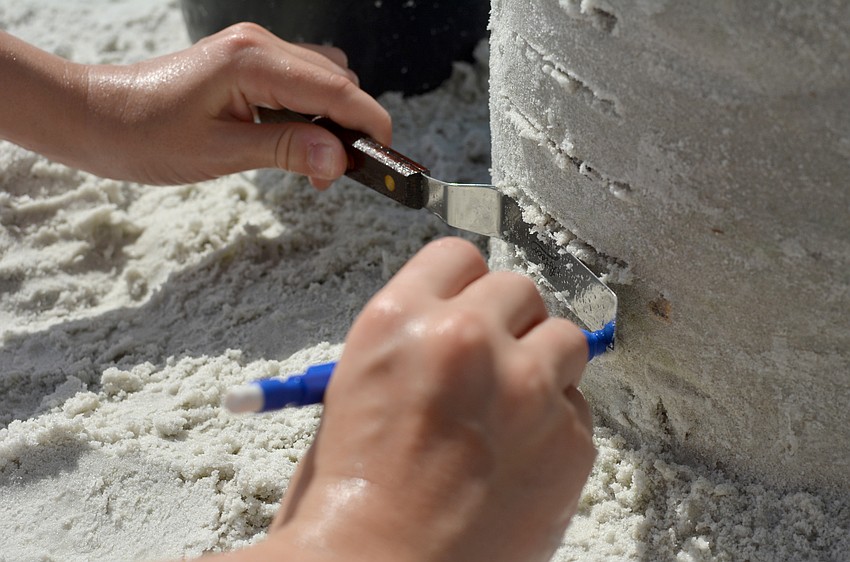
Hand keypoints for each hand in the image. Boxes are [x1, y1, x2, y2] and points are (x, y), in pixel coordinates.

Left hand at [0, 24, 390, 186]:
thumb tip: (340, 160)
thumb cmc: (144, 135)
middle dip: (350, 129)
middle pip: (338, 82)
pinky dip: (310, 114)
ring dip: (331, 122)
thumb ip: (285, 151)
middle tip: (332, 178)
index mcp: (253, 61)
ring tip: (312, 165)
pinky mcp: (248, 62)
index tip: (386, 162)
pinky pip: (300, 83)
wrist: (94, 116)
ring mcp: (254, 50)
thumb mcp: (218, 153)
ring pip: (323, 81)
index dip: (370, 126)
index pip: (338, 90)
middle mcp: (260, 45)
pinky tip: (294, 143)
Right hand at [263, 237, 595, 561]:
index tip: (471, 303)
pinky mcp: (568, 441)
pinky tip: (519, 461)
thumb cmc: (348, 501)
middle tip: (494, 362)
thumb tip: (456, 329)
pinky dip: (556, 426)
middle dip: (509, 322)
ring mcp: (525, 387)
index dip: (465, 283)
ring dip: (543, 365)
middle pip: (519, 288)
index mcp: (399, 320)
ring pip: (565, 339)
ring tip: (512, 411)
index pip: (458, 256)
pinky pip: (578, 409)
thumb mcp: (353, 393)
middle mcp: (466, 339)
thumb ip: (412, 347)